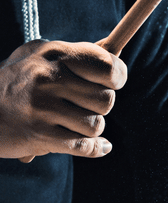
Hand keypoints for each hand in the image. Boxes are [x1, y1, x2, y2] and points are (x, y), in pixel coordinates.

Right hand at [0, 40, 126, 160]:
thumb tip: (115, 62)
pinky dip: (96, 149)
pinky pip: (85, 146)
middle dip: (100, 107)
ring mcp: (42, 107)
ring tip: (72, 123)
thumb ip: (74, 57)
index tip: (112, 83)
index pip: (106, 65)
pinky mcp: (39, 134)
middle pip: (106, 100)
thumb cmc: (15, 83)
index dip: (117, 77)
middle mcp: (47, 77)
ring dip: (91, 129)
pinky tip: (100, 146)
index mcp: (52, 54)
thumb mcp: (37, 57)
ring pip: (96, 125)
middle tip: (83, 106)